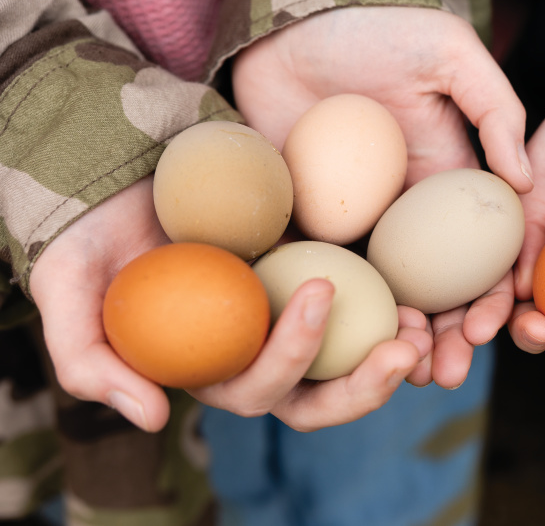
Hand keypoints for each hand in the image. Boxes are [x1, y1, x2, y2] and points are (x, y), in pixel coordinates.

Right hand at [30, 176, 431, 432]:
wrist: (127, 181)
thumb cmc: (94, 237)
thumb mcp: (69, 290)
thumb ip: (90, 361)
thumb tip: (154, 416)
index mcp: (214, 370)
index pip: (261, 389)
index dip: (293, 357)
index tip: (317, 292)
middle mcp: (260, 354)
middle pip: (321, 397)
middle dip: (366, 386)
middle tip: (404, 350)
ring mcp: (293, 320)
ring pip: (353, 360)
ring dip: (394, 354)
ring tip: (422, 324)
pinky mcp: (319, 278)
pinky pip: (366, 303)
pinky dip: (395, 303)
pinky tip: (419, 284)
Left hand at [232, 6, 532, 386]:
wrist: (297, 18)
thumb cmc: (382, 28)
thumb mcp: (451, 56)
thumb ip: (496, 110)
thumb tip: (527, 181)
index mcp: (447, 180)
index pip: (479, 251)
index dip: (492, 295)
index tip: (491, 329)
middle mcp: (406, 210)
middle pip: (433, 288)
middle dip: (445, 336)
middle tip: (447, 374)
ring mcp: (355, 217)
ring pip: (379, 291)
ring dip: (391, 336)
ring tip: (400, 373)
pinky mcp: (303, 215)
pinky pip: (318, 266)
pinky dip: (330, 306)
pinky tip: (338, 343)